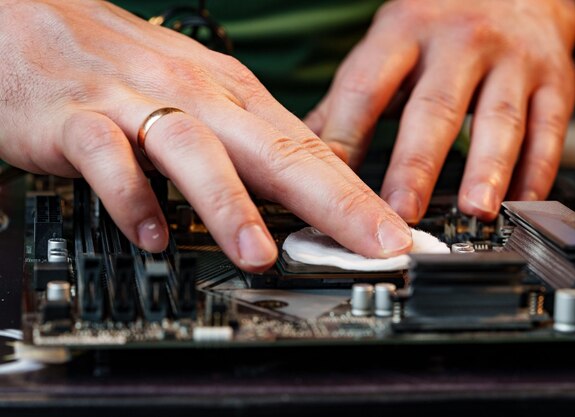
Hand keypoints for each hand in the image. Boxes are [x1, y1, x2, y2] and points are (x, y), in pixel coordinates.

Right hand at [0, 0, 412, 271]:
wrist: (31, 23)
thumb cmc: (124, 67)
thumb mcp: (201, 98)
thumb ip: (245, 148)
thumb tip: (300, 196)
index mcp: (233, 96)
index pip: (309, 149)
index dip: (357, 196)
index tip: (393, 235)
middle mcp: (196, 97)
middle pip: (275, 149)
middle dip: (332, 202)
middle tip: (372, 245)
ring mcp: (138, 105)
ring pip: (196, 151)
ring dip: (231, 206)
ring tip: (261, 256)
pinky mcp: (78, 119)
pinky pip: (108, 159)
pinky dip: (132, 197)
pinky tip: (151, 234)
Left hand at [305, 0, 574, 221]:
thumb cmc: (437, 28)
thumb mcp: (386, 47)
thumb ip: (348, 100)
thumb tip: (306, 151)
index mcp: (403, 33)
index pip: (366, 89)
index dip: (346, 138)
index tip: (332, 187)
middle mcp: (458, 43)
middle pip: (433, 108)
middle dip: (416, 165)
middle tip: (401, 212)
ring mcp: (510, 60)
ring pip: (498, 119)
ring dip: (487, 169)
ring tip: (473, 211)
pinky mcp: (552, 80)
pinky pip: (548, 128)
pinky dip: (535, 170)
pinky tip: (519, 202)